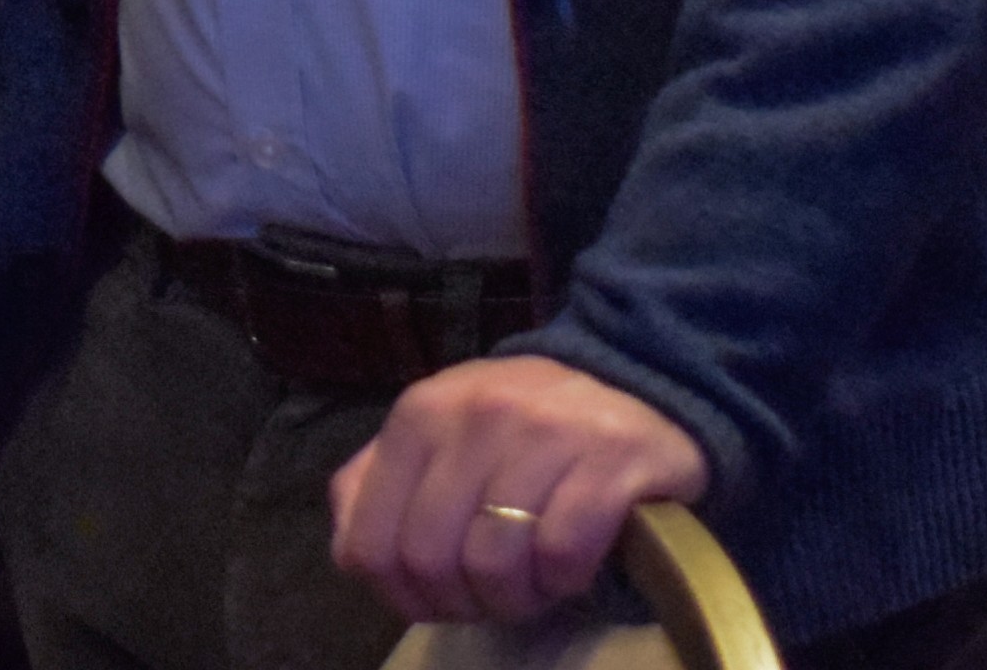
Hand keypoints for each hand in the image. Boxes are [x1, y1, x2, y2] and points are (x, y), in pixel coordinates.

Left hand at [326, 351, 703, 625]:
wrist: (635, 385)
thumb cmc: (521, 430)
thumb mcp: (437, 436)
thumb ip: (378, 483)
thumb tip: (351, 551)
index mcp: (418, 414)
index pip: (370, 547)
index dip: (403, 597)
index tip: (441, 598)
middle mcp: (476, 412)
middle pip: (431, 561)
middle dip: (463, 601)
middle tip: (496, 595)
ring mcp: (545, 430)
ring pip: (495, 564)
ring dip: (517, 597)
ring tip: (535, 581)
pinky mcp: (611, 457)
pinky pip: (562, 554)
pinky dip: (565, 580)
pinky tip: (572, 564)